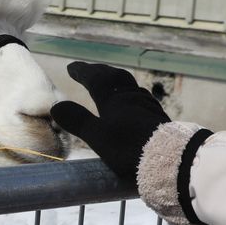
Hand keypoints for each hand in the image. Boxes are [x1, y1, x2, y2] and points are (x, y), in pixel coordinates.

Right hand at [50, 62, 169, 182]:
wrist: (169, 158)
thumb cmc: (130, 148)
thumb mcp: (97, 137)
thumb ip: (78, 121)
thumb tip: (56, 107)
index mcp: (114, 99)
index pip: (96, 79)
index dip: (83, 72)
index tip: (71, 67)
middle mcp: (131, 97)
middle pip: (114, 77)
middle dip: (99, 71)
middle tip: (89, 70)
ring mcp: (147, 106)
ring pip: (129, 85)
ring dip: (115, 81)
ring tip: (108, 83)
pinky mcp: (157, 117)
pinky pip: (139, 97)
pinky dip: (128, 93)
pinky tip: (131, 102)